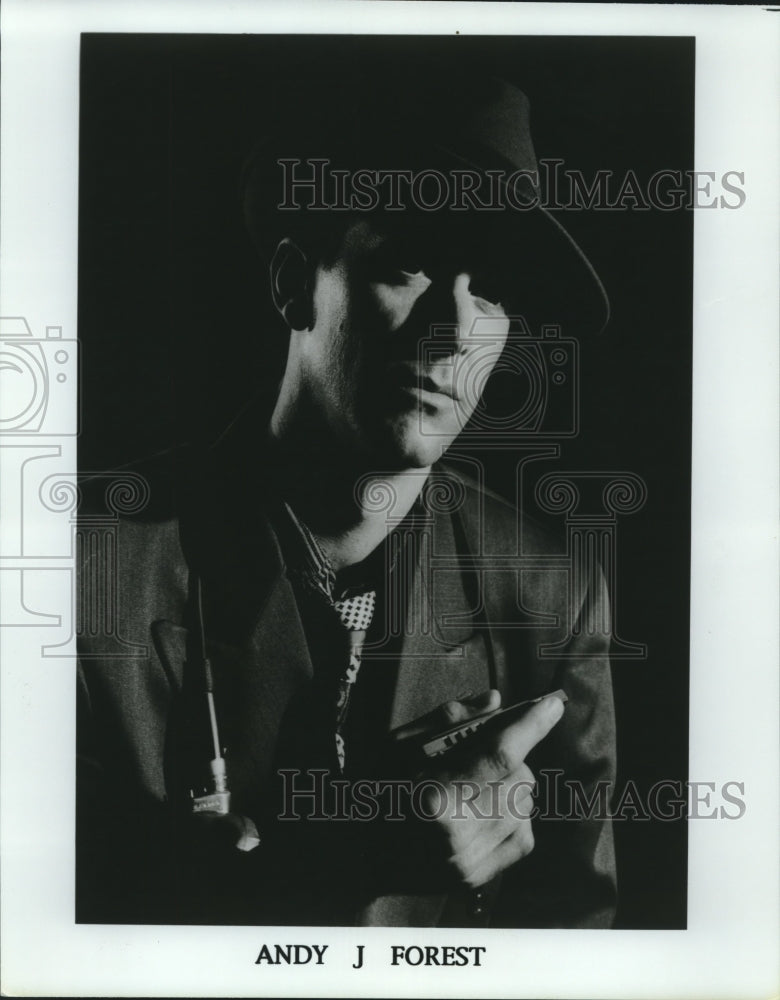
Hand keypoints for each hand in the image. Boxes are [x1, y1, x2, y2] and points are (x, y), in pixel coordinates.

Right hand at [390, 689, 564, 887]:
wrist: (357, 855)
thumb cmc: (376, 789)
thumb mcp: (398, 745)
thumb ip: (448, 720)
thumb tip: (496, 701)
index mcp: (434, 794)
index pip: (499, 754)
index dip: (530, 726)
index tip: (552, 704)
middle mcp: (457, 832)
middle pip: (519, 778)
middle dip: (512, 758)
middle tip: (482, 756)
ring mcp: (470, 860)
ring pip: (526, 805)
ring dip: (512, 787)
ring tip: (477, 786)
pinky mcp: (478, 877)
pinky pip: (524, 836)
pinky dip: (514, 817)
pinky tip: (485, 811)